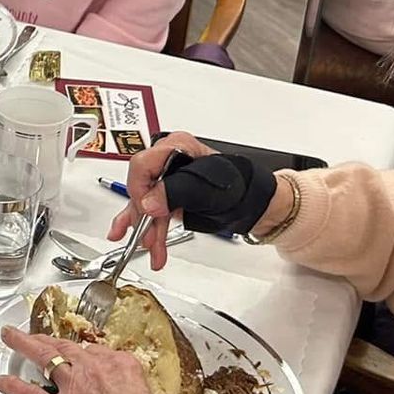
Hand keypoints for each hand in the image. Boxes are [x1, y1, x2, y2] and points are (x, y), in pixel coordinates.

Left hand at [0, 327, 210, 393]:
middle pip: (69, 346)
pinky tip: (1, 382)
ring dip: (25, 345)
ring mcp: (76, 388)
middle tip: (39, 334)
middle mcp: (97, 370)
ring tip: (12, 337)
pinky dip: (14, 388)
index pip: (105, 355)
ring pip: (46, 358)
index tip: (91, 359)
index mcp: (125, 367)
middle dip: (51, 338)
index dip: (94, 358)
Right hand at [105, 132, 297, 262]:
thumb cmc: (237, 186)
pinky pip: (153, 212)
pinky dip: (149, 229)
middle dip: (144, 215)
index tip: (146, 210)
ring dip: (147, 229)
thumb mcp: (204, 188)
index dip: (140, 189)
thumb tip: (147, 203)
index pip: (142, 165)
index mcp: (175, 147)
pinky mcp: (168, 196)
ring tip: (151, 247)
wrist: (252, 202)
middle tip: (148, 234)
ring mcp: (167, 180)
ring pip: (146, 205)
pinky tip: (146, 242)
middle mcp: (167, 161)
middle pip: (142, 187)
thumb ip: (173, 192)